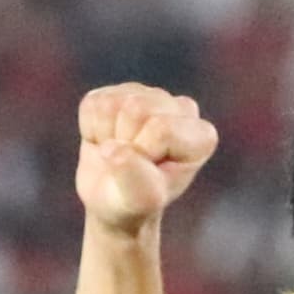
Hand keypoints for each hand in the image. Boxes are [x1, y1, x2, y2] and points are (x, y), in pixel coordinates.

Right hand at [77, 82, 218, 237]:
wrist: (113, 198)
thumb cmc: (135, 201)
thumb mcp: (141, 201)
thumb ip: (135, 180)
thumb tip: (113, 150)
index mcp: (202, 135)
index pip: (161, 129)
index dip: (142, 154)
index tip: (147, 172)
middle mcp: (182, 108)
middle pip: (135, 108)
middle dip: (122, 141)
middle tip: (130, 161)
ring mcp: (150, 96)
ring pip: (112, 104)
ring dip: (106, 135)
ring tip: (120, 152)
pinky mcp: (119, 92)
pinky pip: (93, 105)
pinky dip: (91, 129)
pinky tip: (108, 141)